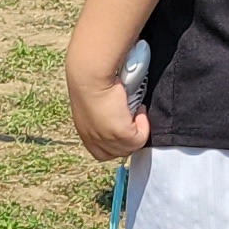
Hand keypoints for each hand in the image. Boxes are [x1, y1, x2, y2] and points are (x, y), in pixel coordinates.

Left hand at [63, 49, 147, 164]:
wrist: (89, 76)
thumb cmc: (90, 82)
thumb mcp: (94, 105)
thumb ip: (103, 116)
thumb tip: (119, 116)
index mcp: (84, 134)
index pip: (101, 152)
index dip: (115, 144)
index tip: (124, 129)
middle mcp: (93, 140)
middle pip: (117, 152)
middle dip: (128, 139)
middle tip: (133, 120)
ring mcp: (106, 139)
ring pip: (130, 147)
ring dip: (137, 130)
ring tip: (137, 112)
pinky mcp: (120, 134)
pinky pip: (140, 139)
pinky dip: (144, 125)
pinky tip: (139, 110)